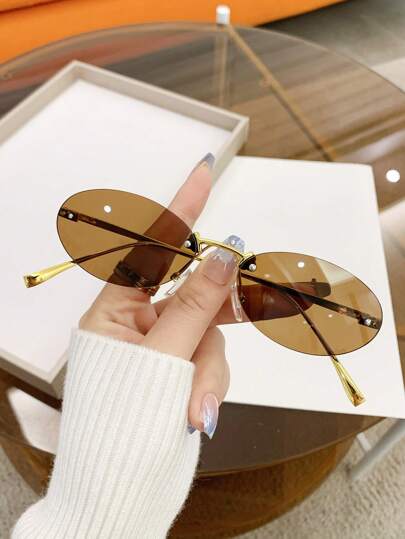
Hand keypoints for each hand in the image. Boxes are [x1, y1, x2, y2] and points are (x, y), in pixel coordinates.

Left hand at [79, 154, 233, 437]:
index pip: (151, 249)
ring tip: (194, 405)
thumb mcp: (161, 359)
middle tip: (257, 297)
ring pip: (210, 334)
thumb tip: (223, 257)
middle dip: (219, 311)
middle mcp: (139, 323)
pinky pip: (211, 362)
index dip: (180, 209)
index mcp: (114, 311)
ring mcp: (163, 348)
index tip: (203, 173)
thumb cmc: (118, 425)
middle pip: (195, 295)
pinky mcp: (181, 370)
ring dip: (210, 370)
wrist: (121, 486)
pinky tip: (196, 411)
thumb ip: (196, 306)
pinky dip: (210, 386)